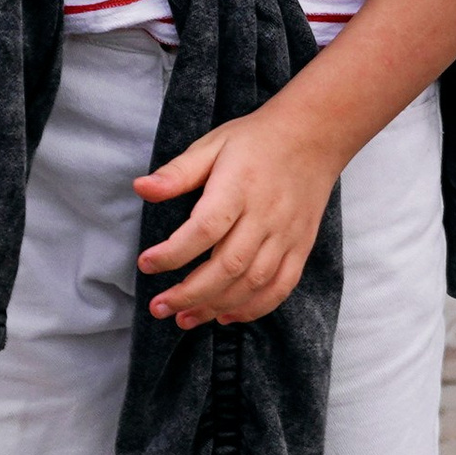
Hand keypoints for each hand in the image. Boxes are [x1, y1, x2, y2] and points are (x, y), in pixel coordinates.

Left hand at [135, 98, 343, 328]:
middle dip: (190, 294)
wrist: (314, 135)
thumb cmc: (257, 141)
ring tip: (185, 319)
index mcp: (239, 187)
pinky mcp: (301, 246)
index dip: (173, 253)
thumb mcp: (213, 144)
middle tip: (160, 307)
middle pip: (228, 265)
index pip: (204, 229)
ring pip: (253, 282)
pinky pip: (281, 286)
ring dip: (217, 306)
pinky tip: (226, 316)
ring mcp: (286, 234)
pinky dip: (254, 308)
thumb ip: (178, 172)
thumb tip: (140, 188)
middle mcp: (265, 215)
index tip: (146, 263)